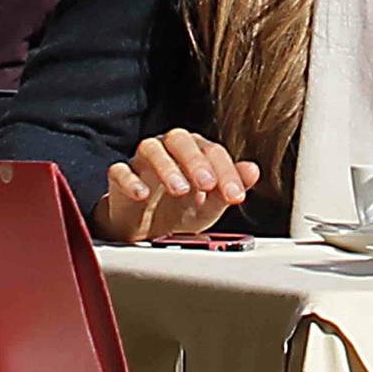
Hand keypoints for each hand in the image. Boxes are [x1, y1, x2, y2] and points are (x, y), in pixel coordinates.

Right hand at [95, 129, 260, 242]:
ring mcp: (141, 161)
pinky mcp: (119, 177)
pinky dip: (131, 180)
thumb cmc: (178, 212)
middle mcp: (168, 149)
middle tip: (207, 184)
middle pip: (181, 139)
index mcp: (194, 152)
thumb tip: (253, 170)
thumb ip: (229, 188)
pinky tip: (143, 195)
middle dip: (196, 161)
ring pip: (151, 148)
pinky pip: (120, 171)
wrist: (143, 232)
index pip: (212, 151)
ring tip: (180, 189)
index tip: (235, 196)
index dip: (226, 172)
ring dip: (167, 166)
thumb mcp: (209, 205)